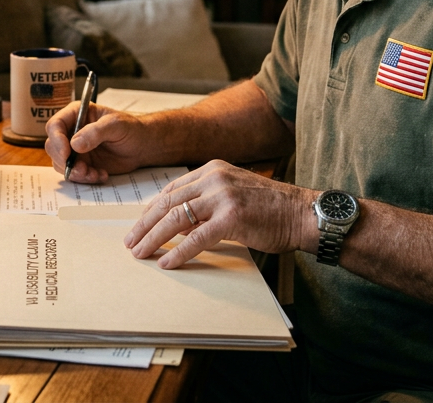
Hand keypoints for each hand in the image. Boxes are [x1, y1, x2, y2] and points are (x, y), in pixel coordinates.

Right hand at [43, 100, 151, 182]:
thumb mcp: (116, 125)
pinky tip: (101, 175)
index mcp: (76, 114)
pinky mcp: (82, 163)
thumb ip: (96, 132)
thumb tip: (75, 144)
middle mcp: (71, 131)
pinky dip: (85, 178)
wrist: (141, 146)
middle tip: (81, 169)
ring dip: (75, 172)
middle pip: (53, 146)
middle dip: (64, 161)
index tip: (67, 153)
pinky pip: (74, 174)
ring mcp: (75, 149)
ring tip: (94, 173)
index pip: (55, 125)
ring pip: (61, 163)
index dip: (57, 140)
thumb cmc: (130, 128)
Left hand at [123, 160, 318, 268]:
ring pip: (176, 219)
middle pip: (168, 203)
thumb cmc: (271, 208)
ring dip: (153, 238)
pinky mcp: (231, 218)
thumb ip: (208, 201)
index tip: (140, 224)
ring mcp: (222, 197)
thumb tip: (181, 221)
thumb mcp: (234, 193)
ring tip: (140, 253)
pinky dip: (179, 252)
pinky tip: (167, 262)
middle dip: (145, 224)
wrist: (302, 213)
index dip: (152, 209)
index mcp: (212, 170)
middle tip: (130, 241)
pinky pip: (196, 238)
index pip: (172, 190)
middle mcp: (214, 178)